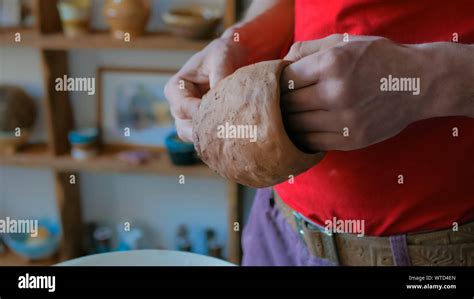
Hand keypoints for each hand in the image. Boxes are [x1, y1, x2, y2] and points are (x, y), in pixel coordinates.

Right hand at [164, 37, 248, 140]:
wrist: (235, 57)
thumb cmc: (223, 52)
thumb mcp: (221, 56)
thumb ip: (219, 75)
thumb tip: (220, 96)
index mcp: (176, 87)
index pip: (181, 107)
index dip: (197, 113)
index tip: (217, 113)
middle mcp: (180, 106)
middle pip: (184, 128)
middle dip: (203, 131)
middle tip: (224, 133)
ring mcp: (191, 118)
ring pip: (195, 137)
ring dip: (212, 138)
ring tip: (231, 137)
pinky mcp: (205, 125)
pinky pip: (208, 139)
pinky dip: (219, 139)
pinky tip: (235, 137)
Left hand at [281, 34, 430, 151]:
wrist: (419, 84)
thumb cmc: (377, 58)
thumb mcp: (343, 42)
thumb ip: (307, 50)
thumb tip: (279, 65)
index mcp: (332, 64)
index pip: (285, 80)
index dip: (279, 82)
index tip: (281, 84)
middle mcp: (336, 93)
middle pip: (288, 105)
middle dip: (281, 103)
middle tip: (282, 102)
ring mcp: (344, 120)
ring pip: (296, 126)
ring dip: (289, 121)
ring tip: (291, 115)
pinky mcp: (351, 140)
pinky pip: (312, 142)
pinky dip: (302, 136)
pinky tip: (305, 128)